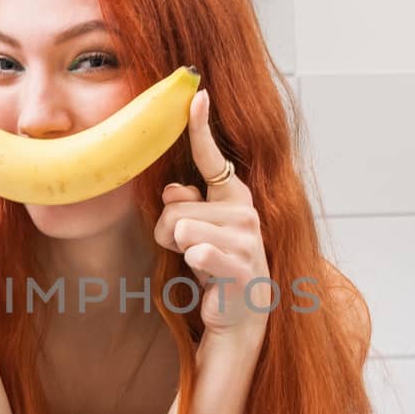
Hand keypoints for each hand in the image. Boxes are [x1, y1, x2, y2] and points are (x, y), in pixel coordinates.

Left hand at [153, 89, 270, 342]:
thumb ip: (184, 206)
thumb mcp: (193, 234)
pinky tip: (208, 278)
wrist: (236, 318)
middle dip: (166, 232)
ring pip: (179, 228)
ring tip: (198, 266)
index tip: (197, 95)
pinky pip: (197, 250)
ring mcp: (247, 238)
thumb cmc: (213, 270)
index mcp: (234, 197)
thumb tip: (174, 191)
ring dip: (177, 251)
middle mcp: (245, 211)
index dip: (202, 127)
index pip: (212, 158)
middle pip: (174, 207)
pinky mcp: (243, 265)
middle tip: (187, 252)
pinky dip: (195, 263)